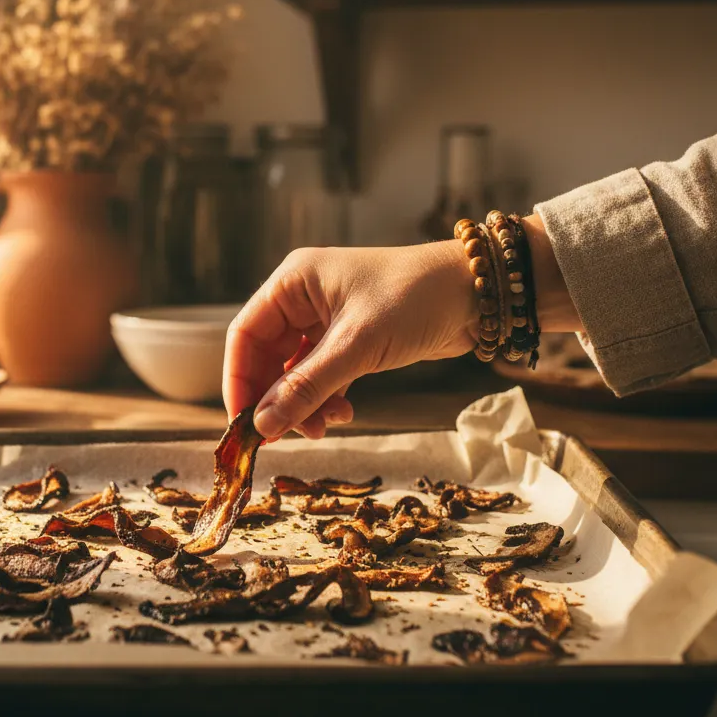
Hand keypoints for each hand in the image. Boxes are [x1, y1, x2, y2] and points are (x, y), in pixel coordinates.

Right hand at [223, 240, 476, 439]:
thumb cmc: (415, 299)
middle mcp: (304, 298)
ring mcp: (326, 320)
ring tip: (325, 426)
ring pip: (295, 372)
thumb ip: (307, 387)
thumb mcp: (357, 346)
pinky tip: (343, 414)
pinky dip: (326, 398)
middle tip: (286, 435)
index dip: (239, 380)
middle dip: (276, 398)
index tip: (244, 423)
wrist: (477, 293)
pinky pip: (322, 375)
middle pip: (267, 357)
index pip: (245, 334)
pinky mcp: (350, 340)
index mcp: (293, 282)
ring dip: (304, 403)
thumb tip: (263, 425)